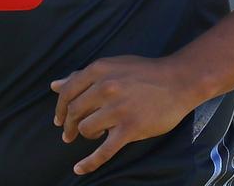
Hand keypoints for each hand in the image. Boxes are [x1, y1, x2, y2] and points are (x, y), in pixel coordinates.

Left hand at [51, 55, 198, 175]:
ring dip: (86, 136)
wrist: (178, 81)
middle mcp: (105, 88)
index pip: (68, 91)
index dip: (60, 108)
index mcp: (99, 70)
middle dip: (69, 125)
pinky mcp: (130, 128)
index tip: (59, 119)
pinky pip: (104, 150)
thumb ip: (83, 76)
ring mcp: (117, 109)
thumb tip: (54, 85)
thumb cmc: (144, 72)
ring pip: (87, 129)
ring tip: (94, 135)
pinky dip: (89, 162)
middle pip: (75, 111)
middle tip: (69, 134)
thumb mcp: (112, 66)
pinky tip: (79, 168)